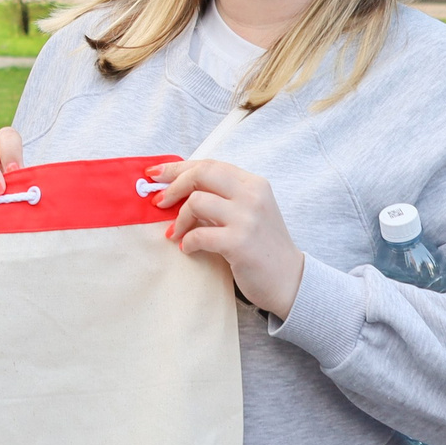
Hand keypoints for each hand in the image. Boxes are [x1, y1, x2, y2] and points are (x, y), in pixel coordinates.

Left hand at [145, 159, 304, 317]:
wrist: (290, 280)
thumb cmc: (263, 246)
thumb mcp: (249, 212)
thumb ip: (222, 198)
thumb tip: (178, 190)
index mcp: (254, 183)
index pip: (210, 164)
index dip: (178, 167)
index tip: (155, 173)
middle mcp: (253, 195)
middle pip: (201, 174)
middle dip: (172, 185)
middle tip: (158, 201)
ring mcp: (247, 218)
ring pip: (196, 202)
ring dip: (178, 219)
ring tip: (175, 232)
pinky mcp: (239, 243)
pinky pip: (199, 235)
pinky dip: (187, 241)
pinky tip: (187, 248)